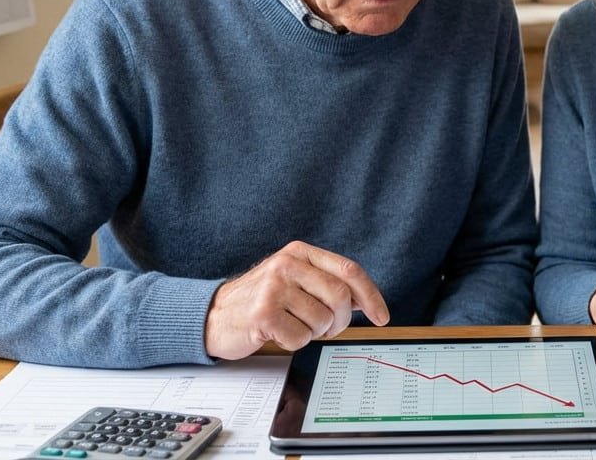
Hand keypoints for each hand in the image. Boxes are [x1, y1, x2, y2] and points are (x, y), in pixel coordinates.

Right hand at [204, 241, 388, 359]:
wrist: (214, 315)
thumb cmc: (260, 300)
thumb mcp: (293, 280)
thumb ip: (326, 283)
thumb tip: (364, 300)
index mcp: (299, 252)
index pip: (349, 271)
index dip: (371, 296)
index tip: (381, 316)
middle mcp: (287, 265)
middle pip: (340, 297)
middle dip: (340, 321)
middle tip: (328, 329)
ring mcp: (274, 288)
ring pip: (322, 320)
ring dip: (314, 332)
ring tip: (294, 325)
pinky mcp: (263, 314)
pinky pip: (301, 338)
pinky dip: (295, 343)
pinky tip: (279, 333)